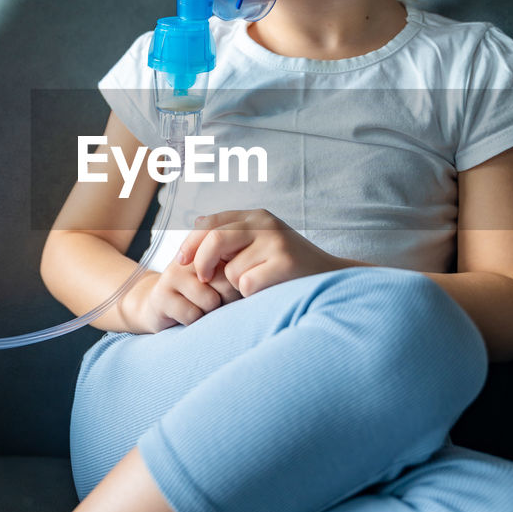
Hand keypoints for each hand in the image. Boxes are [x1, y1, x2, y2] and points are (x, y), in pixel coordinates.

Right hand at [119, 258, 240, 333]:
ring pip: (210, 301)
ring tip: (196, 307)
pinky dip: (193, 322)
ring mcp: (173, 273)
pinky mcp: (161, 295)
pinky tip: (183, 316)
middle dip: (225, 301)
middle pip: (227, 285)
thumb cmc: (197, 294)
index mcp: (209, 247)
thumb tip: (251, 283)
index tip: (225, 291)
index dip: (237, 288)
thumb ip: (237, 274)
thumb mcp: (220, 280)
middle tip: (211, 302)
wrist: (157, 304)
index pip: (238, 268)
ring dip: (208, 313)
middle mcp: (191, 256)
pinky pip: (193, 315)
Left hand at [177, 209, 337, 297]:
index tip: (181, 261)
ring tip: (256, 284)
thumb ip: (233, 233)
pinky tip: (266, 292)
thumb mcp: (261, 241)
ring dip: (235, 285)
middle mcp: (266, 224)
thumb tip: (196, 223)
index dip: (191, 242)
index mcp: (257, 216)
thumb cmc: (288, 265)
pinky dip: (250, 295)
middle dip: (202, 263)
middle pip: (215, 240)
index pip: (210, 222)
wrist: (331, 277)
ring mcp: (277, 243)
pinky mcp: (285, 264)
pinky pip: (247, 284)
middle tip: (203, 279)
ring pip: (231, 270)